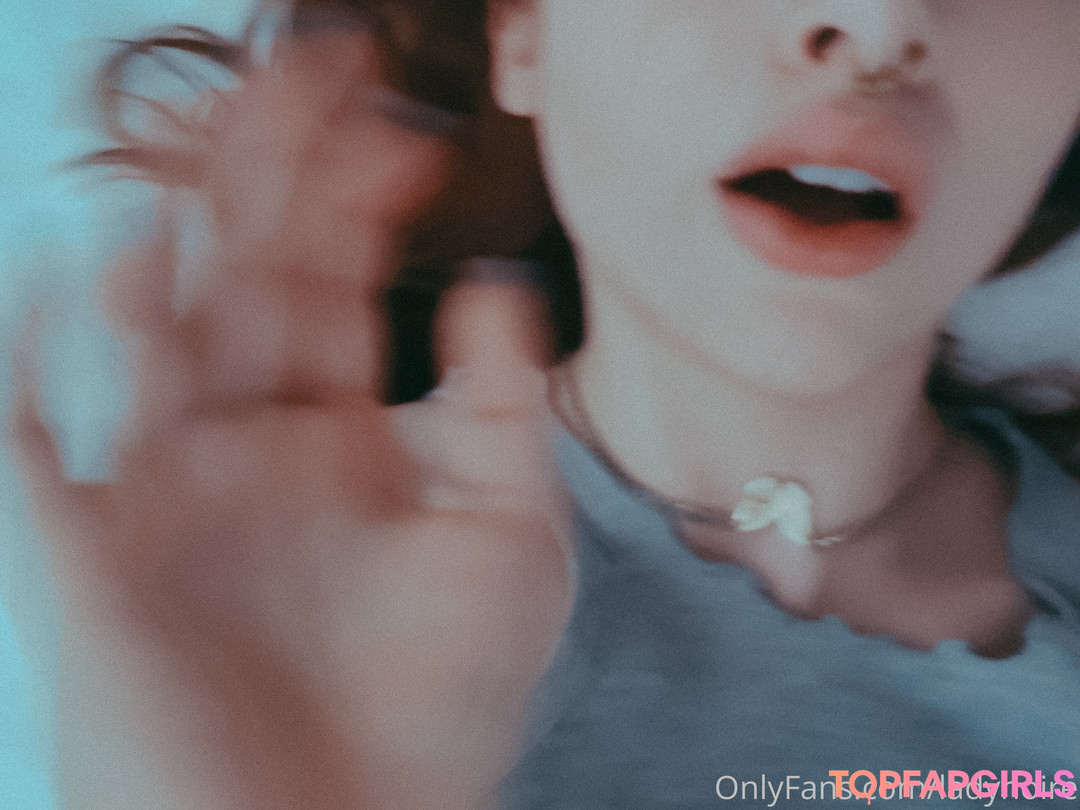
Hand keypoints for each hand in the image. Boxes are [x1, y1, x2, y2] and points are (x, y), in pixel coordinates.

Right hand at [10, 28, 569, 808]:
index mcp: (336, 437)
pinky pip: (46, 437)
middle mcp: (247, 446)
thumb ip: (497, 413)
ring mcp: (166, 491)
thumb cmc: (439, 707)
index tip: (401, 119)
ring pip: (151, 331)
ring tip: (195, 137)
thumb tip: (493, 285)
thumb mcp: (506, 541)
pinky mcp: (95, 556)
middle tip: (300, 62)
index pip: (339, 285)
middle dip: (269, 174)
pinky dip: (46, 351)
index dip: (364, 200)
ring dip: (169, 234)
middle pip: (246, 277)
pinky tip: (70, 259)